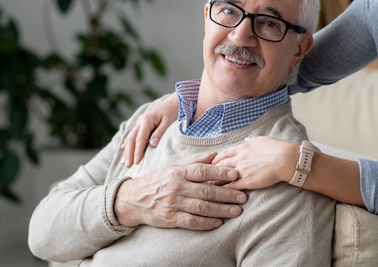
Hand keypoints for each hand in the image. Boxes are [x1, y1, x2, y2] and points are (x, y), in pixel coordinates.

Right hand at [114, 153, 247, 229]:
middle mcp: (177, 187)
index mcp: (179, 172)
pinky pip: (191, 221)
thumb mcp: (175, 167)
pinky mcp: (171, 218)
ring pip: (202, 207)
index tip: (236, 175)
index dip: (220, 173)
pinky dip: (206, 223)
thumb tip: (215, 154)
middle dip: (227, 194)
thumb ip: (196, 162)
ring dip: (221, 210)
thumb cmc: (159, 180)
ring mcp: (174, 203)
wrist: (134, 199)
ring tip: (236, 211)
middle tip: (243, 197)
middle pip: (206, 191)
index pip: (203, 170)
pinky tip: (219, 222)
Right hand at [121, 93, 178, 166]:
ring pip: (131, 137)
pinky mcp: (142, 122)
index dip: (137, 151)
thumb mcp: (168, 122)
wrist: (175, 100)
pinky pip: (133, 134)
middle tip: (127, 166)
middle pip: (132, 139)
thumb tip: (152, 145)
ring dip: (127, 150)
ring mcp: (140, 121)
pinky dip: (128, 142)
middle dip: (129, 153)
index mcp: (147, 120)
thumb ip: (159, 133)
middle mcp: (141, 120)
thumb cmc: (173, 111)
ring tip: (124, 162)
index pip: (140, 139)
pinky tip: (124, 149)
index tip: (136, 162)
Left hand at [211, 137, 298, 190]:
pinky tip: (218, 194)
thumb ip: (251, 141)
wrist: (285, 159)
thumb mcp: (262, 140)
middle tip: (203, 175)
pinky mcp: (246, 181)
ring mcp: (242, 170)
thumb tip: (246, 141)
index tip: (211, 162)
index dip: (216, 159)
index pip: (224, 153)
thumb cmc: (277, 148)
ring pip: (222, 175)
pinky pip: (231, 186)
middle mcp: (239, 158)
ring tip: (206, 186)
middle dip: (210, 170)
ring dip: (213, 181)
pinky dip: (223, 190)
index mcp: (243, 148)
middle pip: (220, 164)